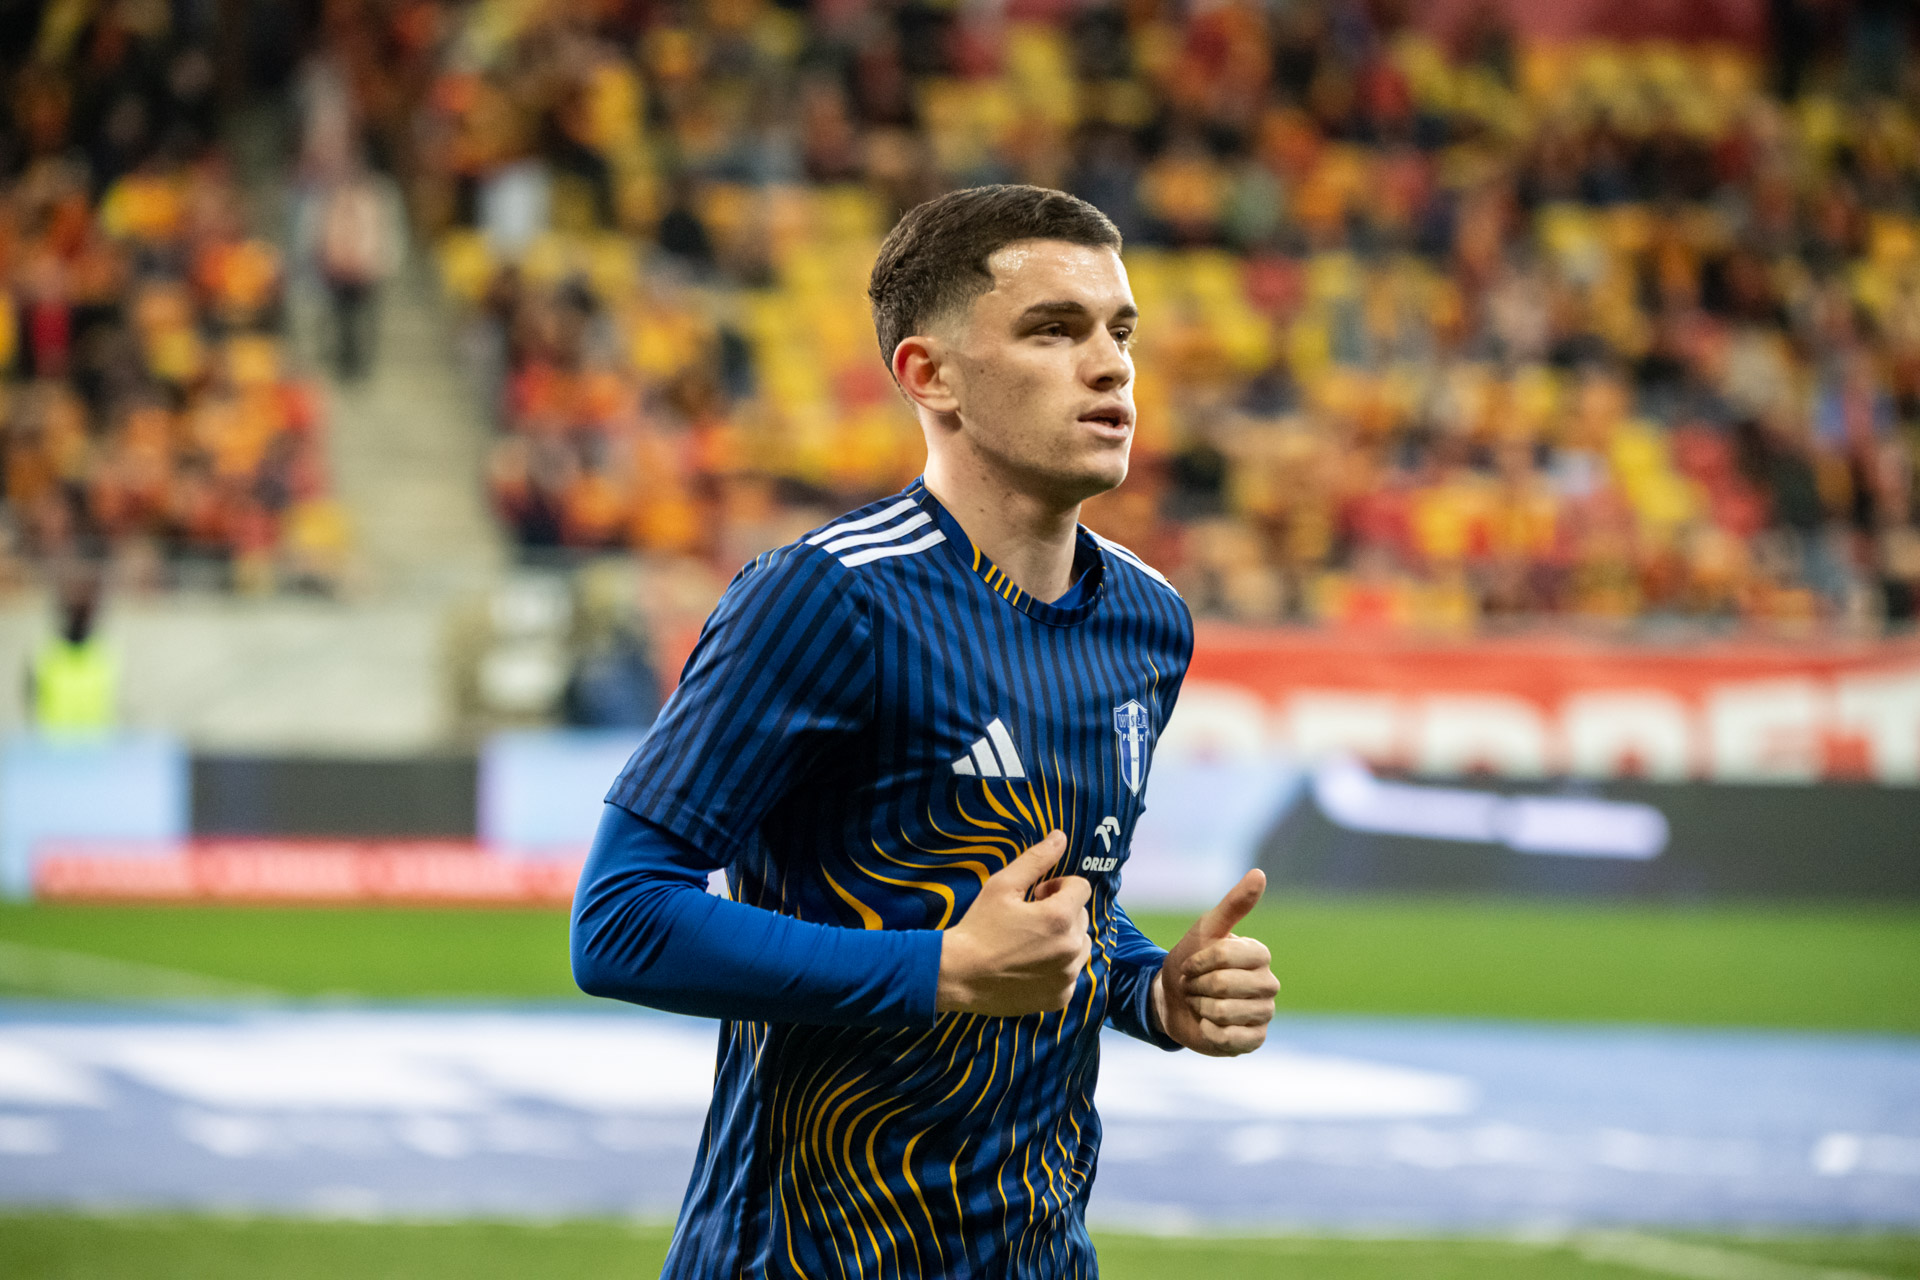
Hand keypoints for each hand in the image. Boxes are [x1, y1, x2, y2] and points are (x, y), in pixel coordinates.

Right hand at [936, 831, 1092, 1016]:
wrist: (959, 975)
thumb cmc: (978, 926)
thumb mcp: (1002, 885)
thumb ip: (1036, 859)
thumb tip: (1061, 836)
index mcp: (1060, 917)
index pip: (1081, 888)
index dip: (1058, 887)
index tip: (1035, 896)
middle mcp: (1071, 948)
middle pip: (1082, 916)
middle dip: (1061, 912)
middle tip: (1028, 919)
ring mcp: (1068, 976)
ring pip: (1080, 945)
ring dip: (1063, 939)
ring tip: (1031, 943)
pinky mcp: (1061, 997)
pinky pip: (1071, 973)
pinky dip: (1058, 967)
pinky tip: (1030, 966)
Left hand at [1153, 869, 1278, 1056]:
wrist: (1173, 1001)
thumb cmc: (1190, 962)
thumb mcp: (1206, 930)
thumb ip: (1234, 905)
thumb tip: (1260, 873)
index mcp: (1259, 955)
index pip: (1227, 956)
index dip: (1200, 961)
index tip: (1191, 965)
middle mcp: (1269, 984)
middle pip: (1224, 985)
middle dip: (1197, 986)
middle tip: (1194, 987)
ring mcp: (1264, 1013)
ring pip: (1225, 1012)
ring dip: (1200, 1008)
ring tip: (1200, 1005)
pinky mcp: (1256, 1040)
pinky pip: (1231, 1037)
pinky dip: (1209, 1032)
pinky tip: (1208, 1026)